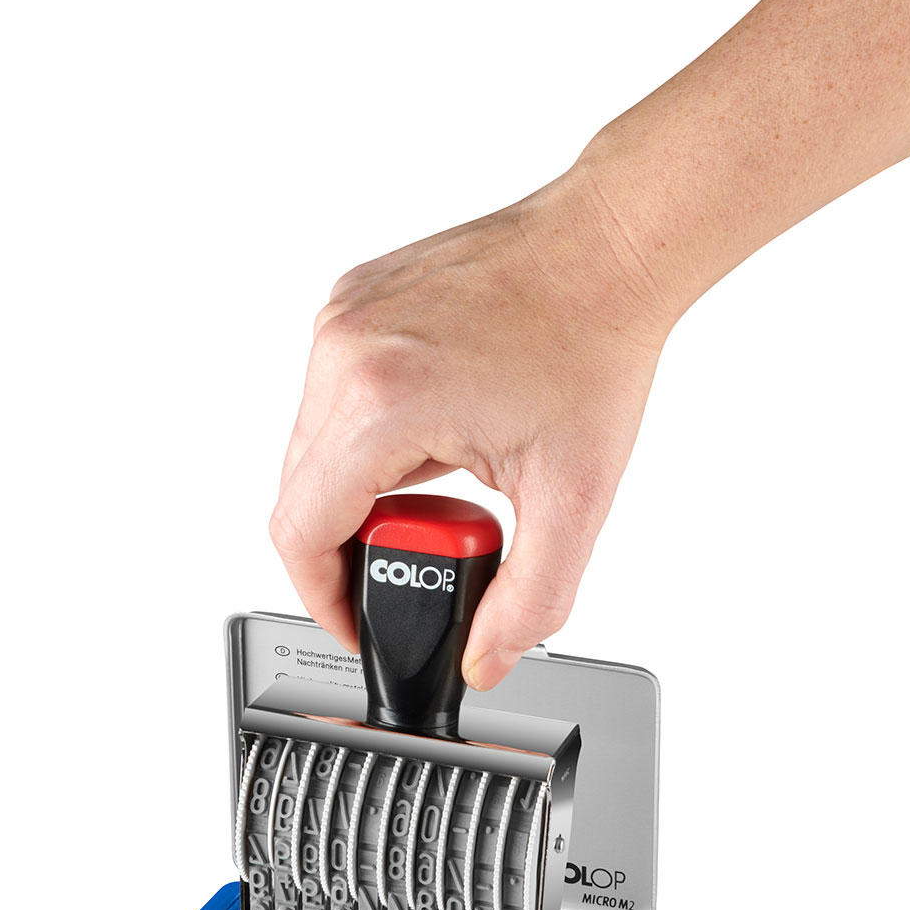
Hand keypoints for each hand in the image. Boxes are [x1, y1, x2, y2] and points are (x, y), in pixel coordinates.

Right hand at [270, 168, 677, 690]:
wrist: (608, 249)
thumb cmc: (596, 349)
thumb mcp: (573, 500)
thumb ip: (529, 602)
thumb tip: (486, 660)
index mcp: (382, 403)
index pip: (301, 531)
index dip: (325, 597)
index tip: (361, 620)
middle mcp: (343, 352)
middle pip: (301, 494)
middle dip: (358, 543)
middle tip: (435, 546)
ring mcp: (341, 319)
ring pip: (313, 447)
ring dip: (366, 488)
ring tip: (451, 483)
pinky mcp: (351, 301)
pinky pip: (332, 397)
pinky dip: (370, 436)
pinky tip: (441, 433)